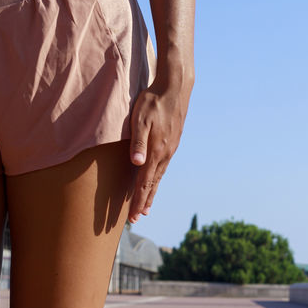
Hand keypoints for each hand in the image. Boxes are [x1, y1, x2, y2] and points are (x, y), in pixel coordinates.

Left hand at [127, 78, 189, 222]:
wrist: (175, 88)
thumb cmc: (153, 101)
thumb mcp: (140, 119)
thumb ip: (138, 142)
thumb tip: (137, 164)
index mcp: (156, 152)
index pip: (144, 183)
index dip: (137, 201)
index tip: (132, 217)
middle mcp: (164, 155)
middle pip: (152, 185)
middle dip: (143, 203)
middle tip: (136, 219)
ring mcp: (169, 150)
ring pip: (158, 177)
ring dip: (151, 193)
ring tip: (145, 207)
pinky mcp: (171, 144)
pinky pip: (162, 168)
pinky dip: (156, 180)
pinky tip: (154, 181)